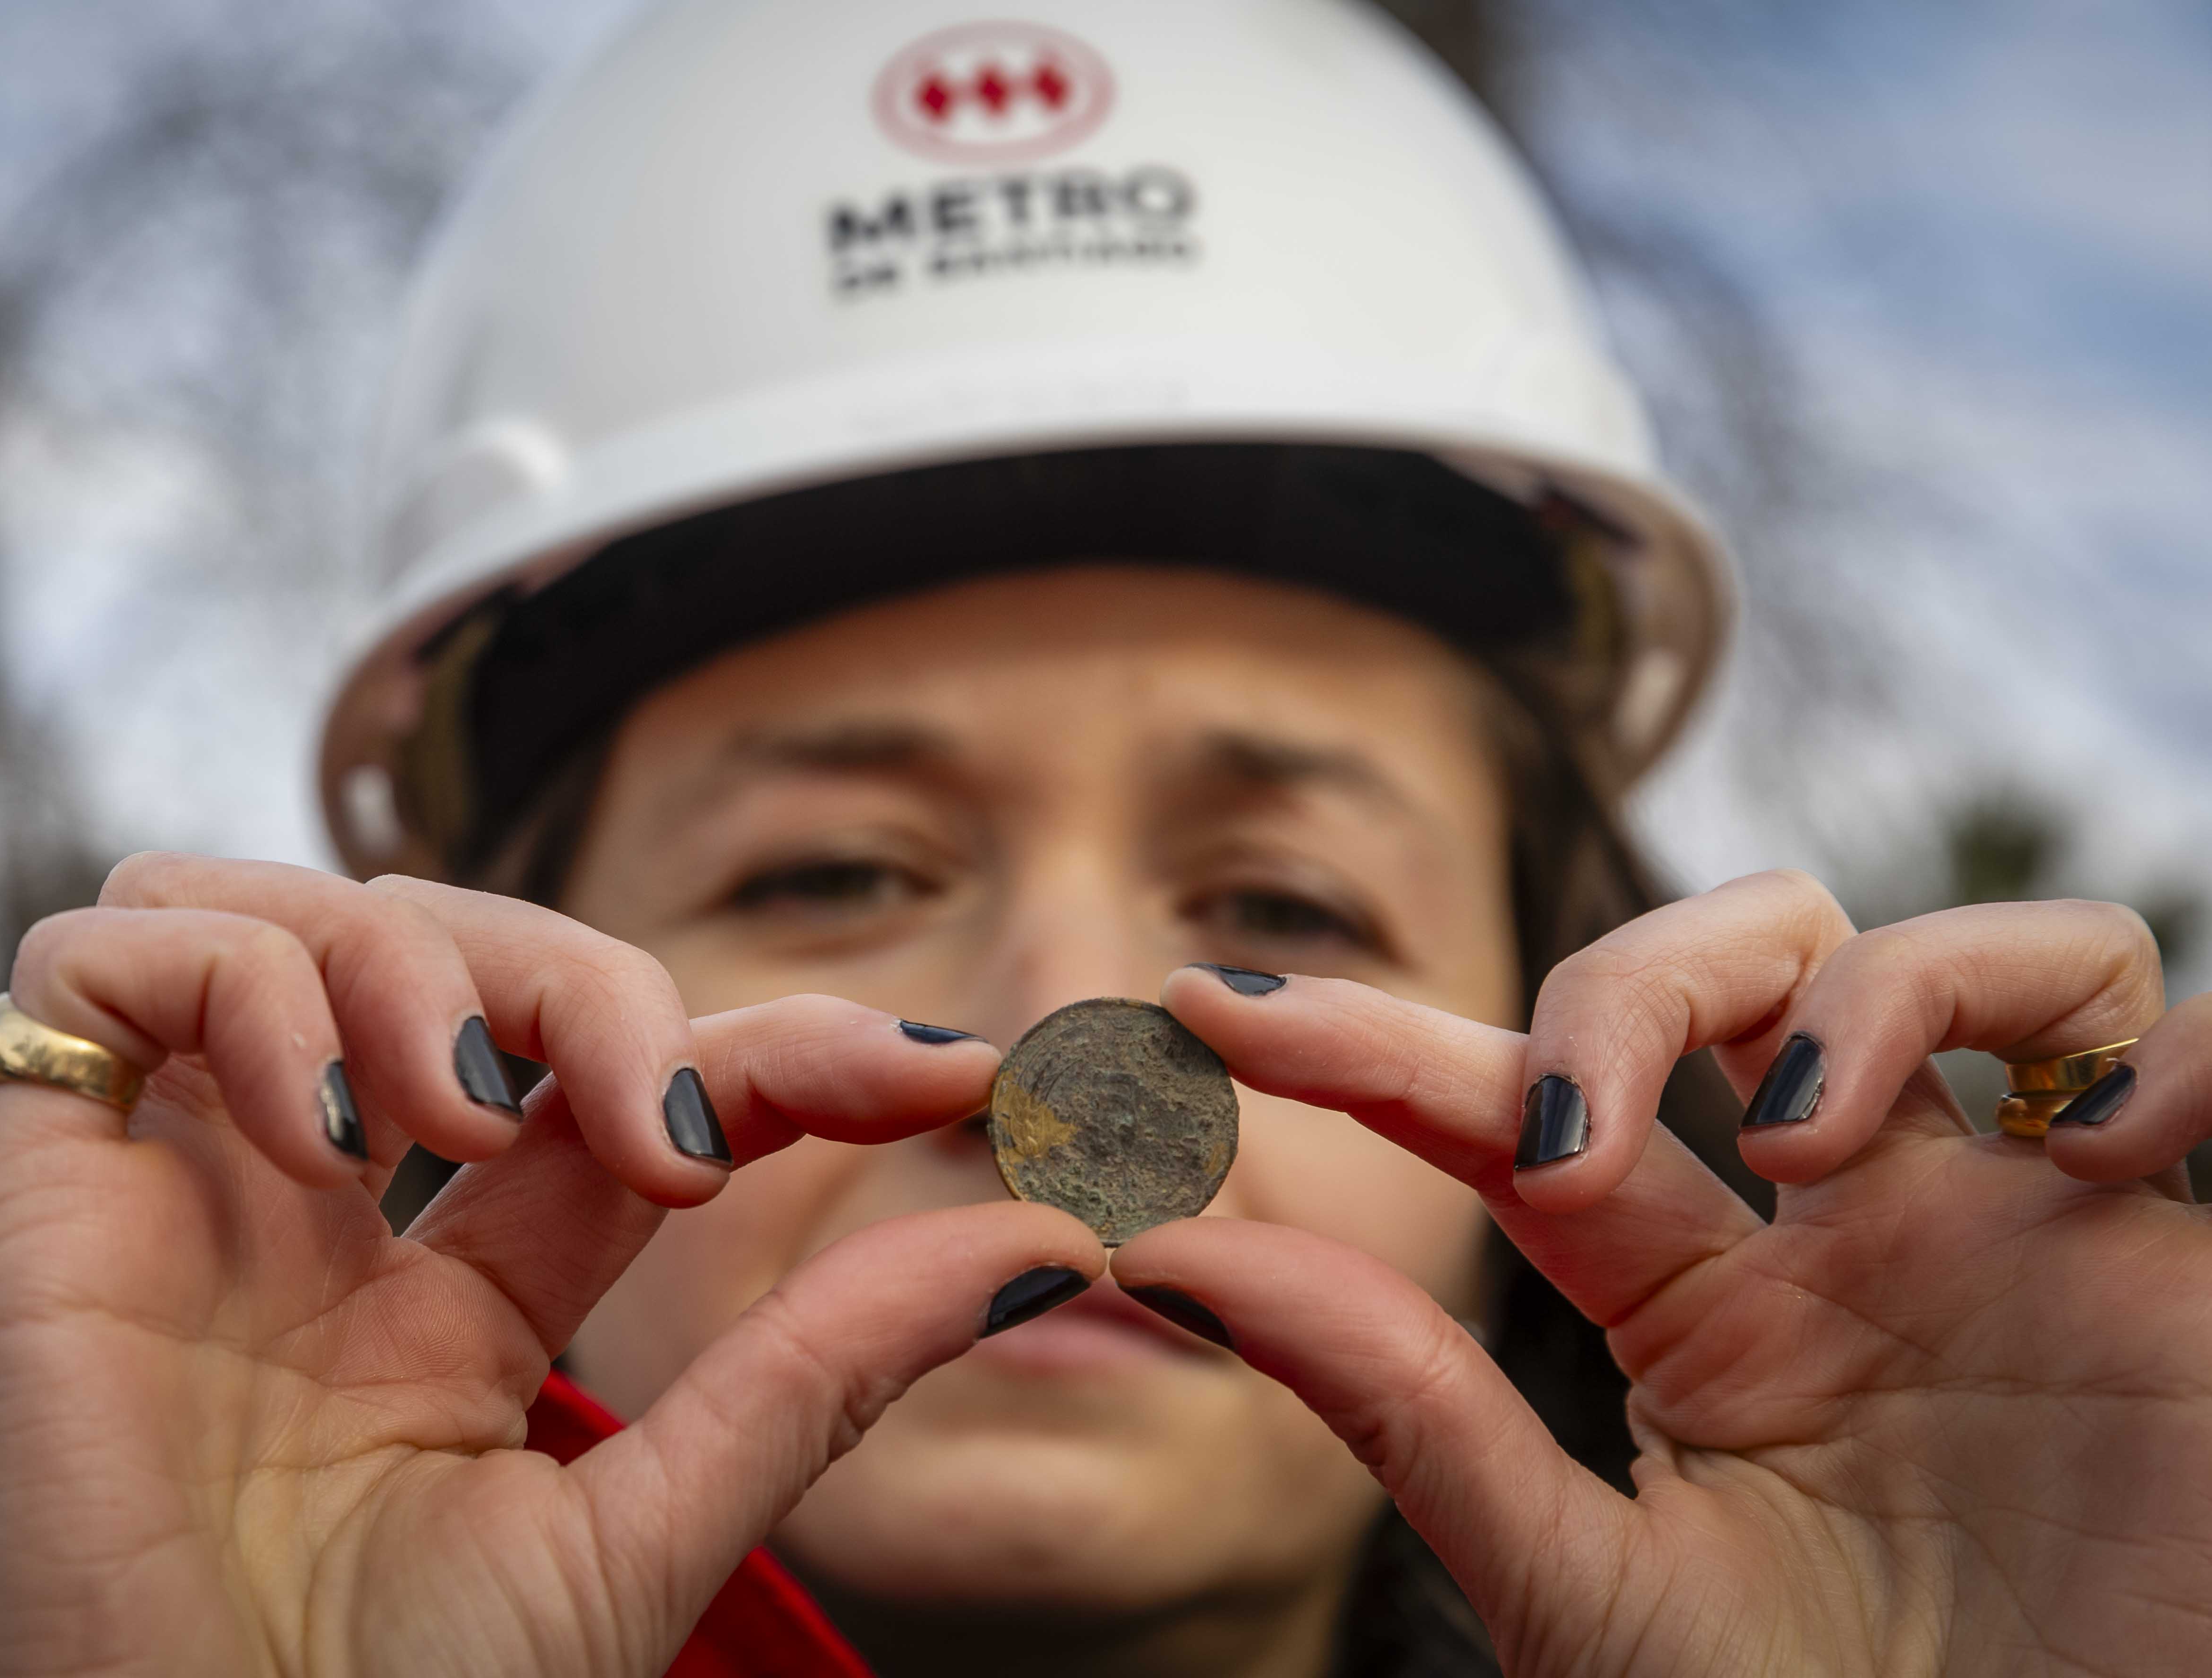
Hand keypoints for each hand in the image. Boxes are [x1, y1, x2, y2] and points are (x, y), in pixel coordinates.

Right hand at [0, 854, 1097, 1677]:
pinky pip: (100, 948)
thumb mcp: (647, 1523)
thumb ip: (821, 1367)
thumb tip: (1045, 1241)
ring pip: (283, 910)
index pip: (613, 1087)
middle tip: (661, 1120)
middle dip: (587, 978)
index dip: (776, 1041)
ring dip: (418, 963)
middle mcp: (308, 1225)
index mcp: (439, 1303)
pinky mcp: (40, 1184)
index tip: (947, 1065)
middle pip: (450, 955)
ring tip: (471, 1123)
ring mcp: (176, 1191)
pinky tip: (326, 1134)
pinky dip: (241, 980)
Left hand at [1127, 871, 2211, 1675]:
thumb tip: (1174, 1256)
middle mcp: (1859, 1230)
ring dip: (1877, 992)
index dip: (1370, 1038)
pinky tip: (2104, 1158)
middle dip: (1626, 982)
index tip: (1205, 1010)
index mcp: (1705, 1301)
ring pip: (1977, 957)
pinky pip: (2205, 1048)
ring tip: (1811, 1147)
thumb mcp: (1582, 1583)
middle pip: (1746, 956)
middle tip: (1562, 1143)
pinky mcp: (2184, 1261)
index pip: (1522, 1106)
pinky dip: (2162, 1057)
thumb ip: (1404, 1411)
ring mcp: (2030, 1230)